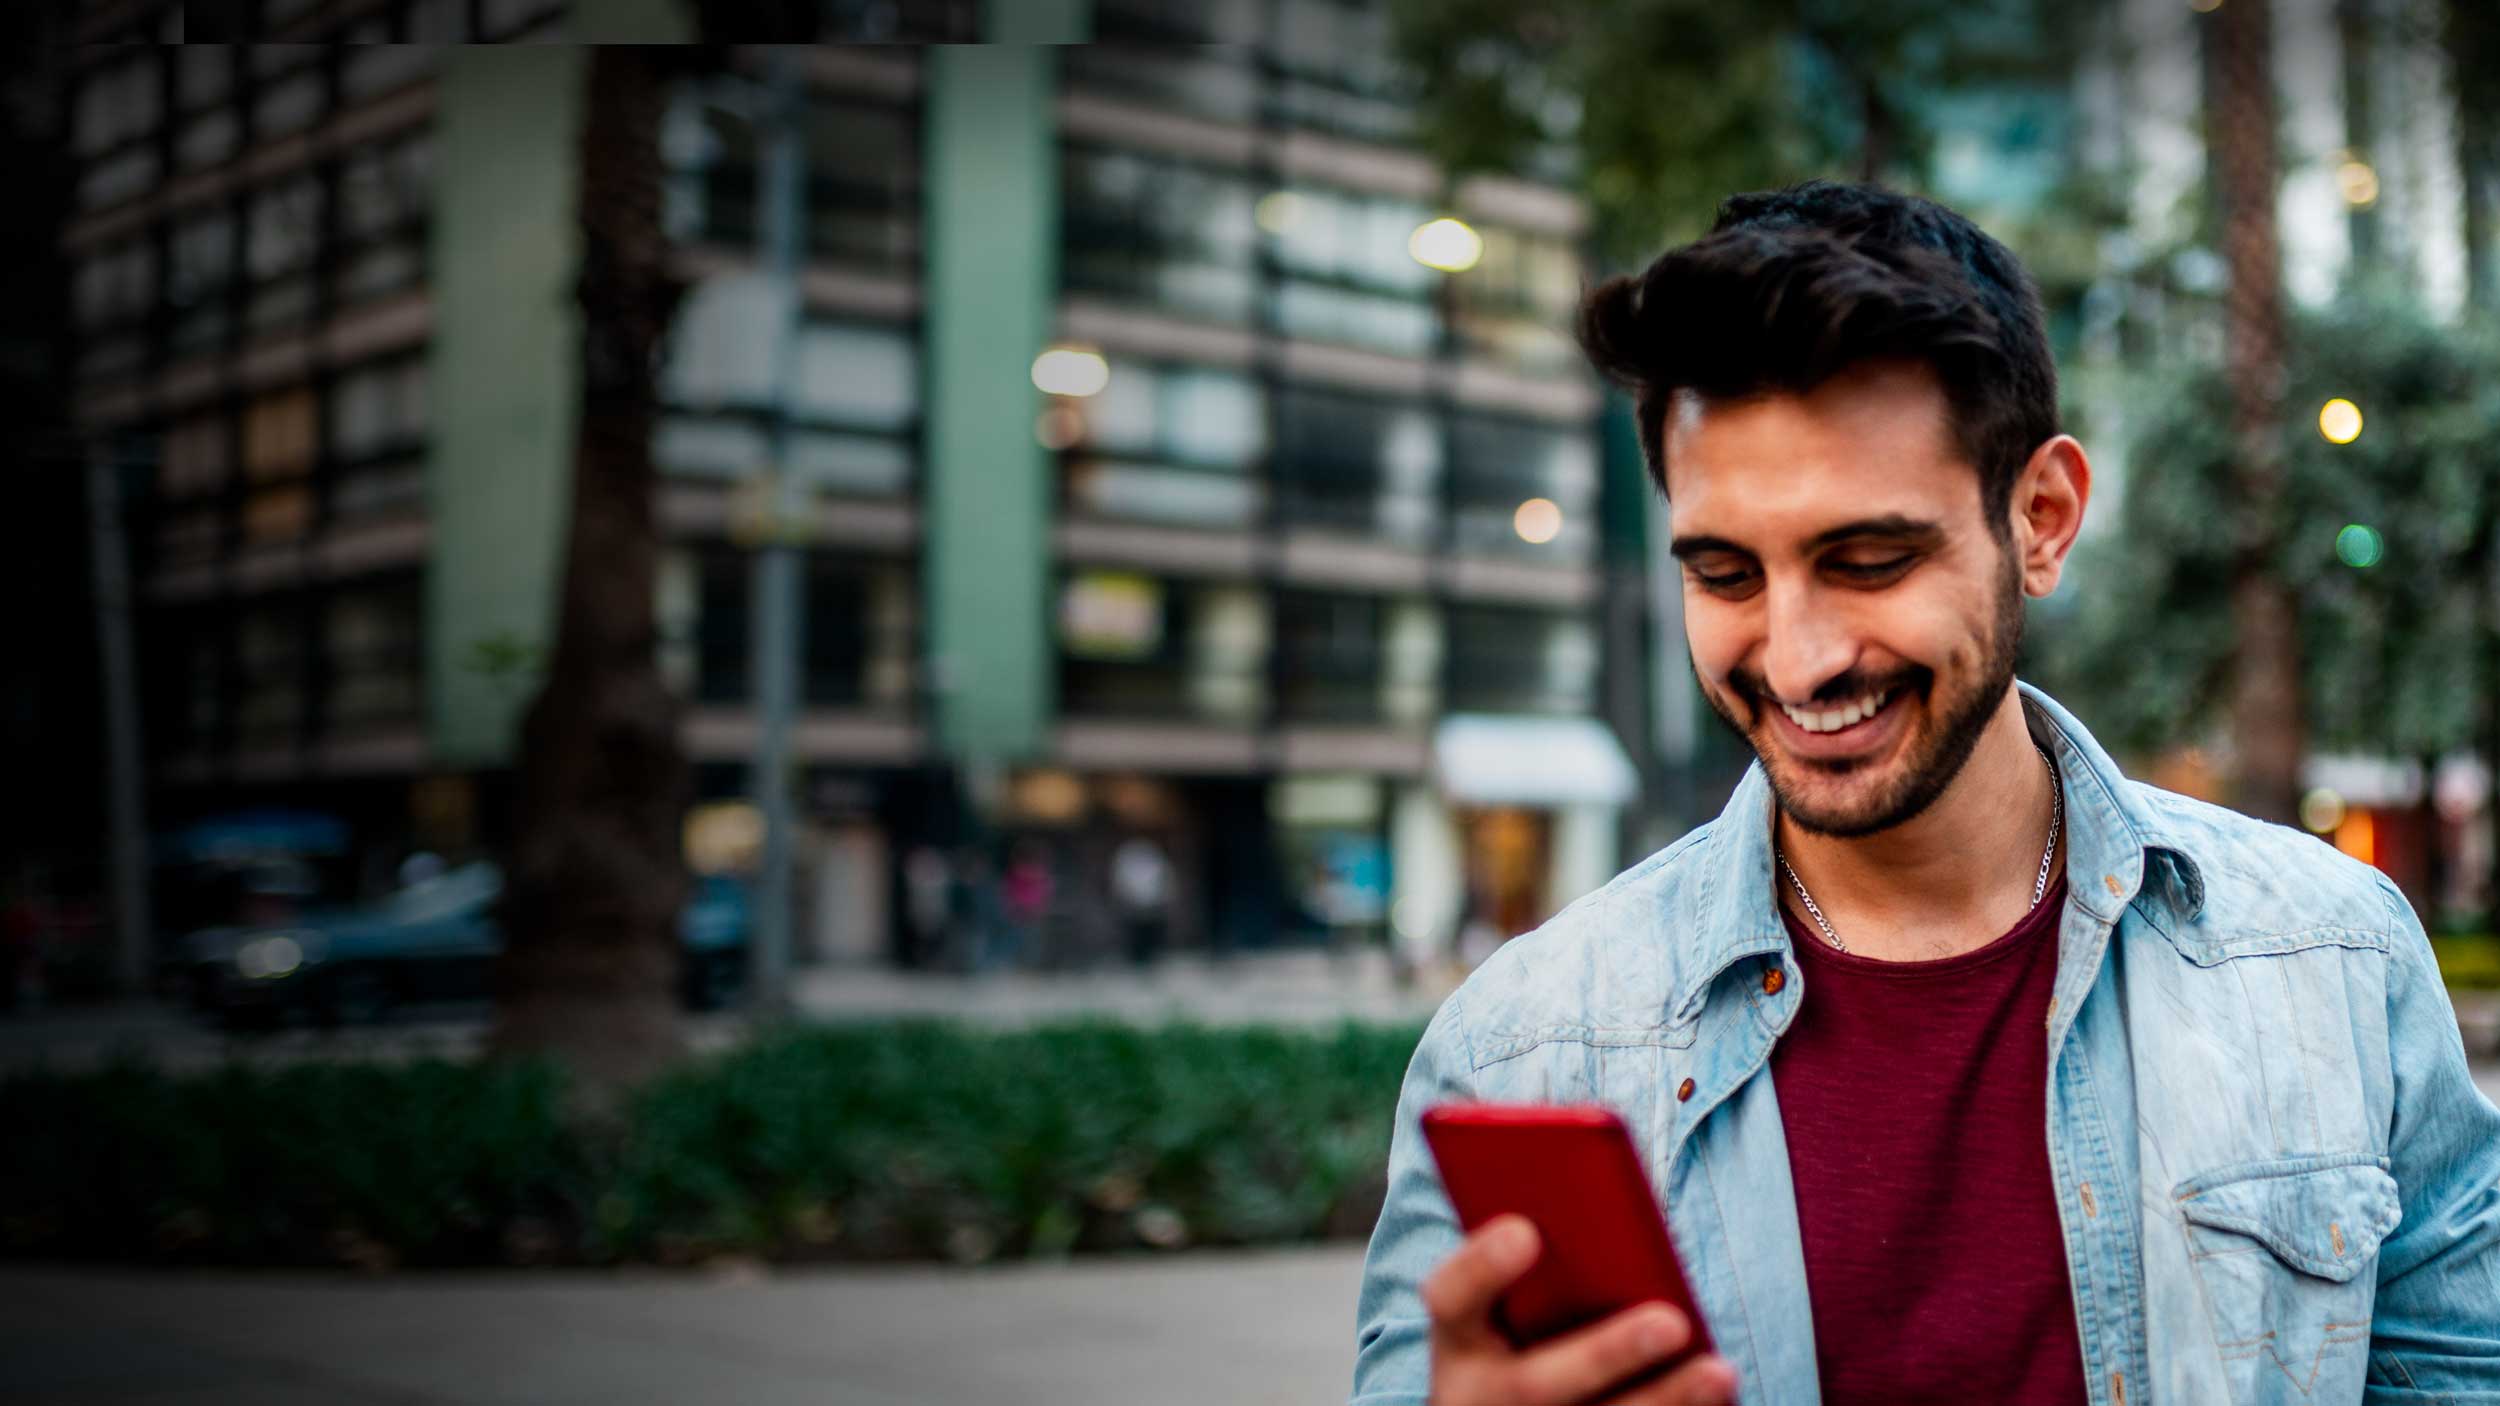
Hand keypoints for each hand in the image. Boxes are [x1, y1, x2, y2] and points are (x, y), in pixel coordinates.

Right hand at [1423, 1215, 1739, 1404]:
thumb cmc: (1527, 1327)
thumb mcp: (1513, 1299)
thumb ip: (1545, 1261)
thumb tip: (1608, 1202)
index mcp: (1459, 1338)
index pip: (1450, 1298)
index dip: (1482, 1265)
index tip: (1527, 1229)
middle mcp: (1481, 1395)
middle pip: (1536, 1385)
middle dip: (1606, 1353)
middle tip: (1670, 1320)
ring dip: (1664, 1399)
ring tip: (1720, 1370)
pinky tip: (1718, 1390)